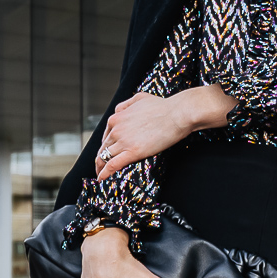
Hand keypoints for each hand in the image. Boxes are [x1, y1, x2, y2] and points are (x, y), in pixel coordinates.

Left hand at [96, 83, 235, 179]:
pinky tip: (102, 179)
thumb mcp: (139, 98)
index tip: (106, 152)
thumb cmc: (162, 107)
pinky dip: (105, 173)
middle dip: (100, 158)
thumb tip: (118, 110)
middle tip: (100, 167)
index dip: (105, 145)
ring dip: (100, 167)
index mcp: (116, 117)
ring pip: (104, 157)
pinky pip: (112, 165)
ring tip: (100, 175)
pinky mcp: (132, 152)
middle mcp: (116, 129)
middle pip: (103, 147)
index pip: (106, 135)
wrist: (176, 115)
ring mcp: (123, 141)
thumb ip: (125, 104)